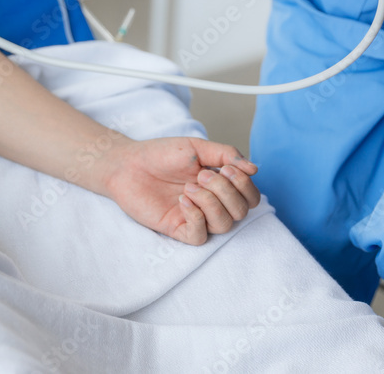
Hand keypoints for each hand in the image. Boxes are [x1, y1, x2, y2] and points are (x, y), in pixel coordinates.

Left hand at [102, 137, 260, 245]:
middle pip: (241, 211)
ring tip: (189, 187)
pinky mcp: (178, 229)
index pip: (251, 197)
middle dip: (226, 191)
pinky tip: (182, 201)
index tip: (225, 168)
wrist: (128, 164)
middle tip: (202, 176)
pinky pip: (200, 236)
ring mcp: (196, 218)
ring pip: (224, 225)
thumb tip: (255, 169)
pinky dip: (196, 217)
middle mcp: (212, 203)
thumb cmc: (161, 154)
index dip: (245, 185)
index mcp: (221, 185)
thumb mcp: (197, 147)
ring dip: (211, 203)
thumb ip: (226, 154)